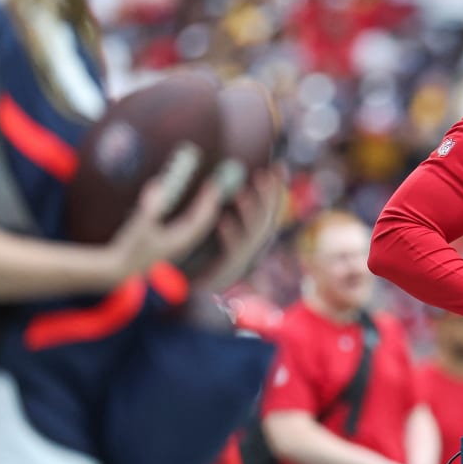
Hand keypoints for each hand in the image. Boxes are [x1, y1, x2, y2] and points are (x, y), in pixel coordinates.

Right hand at [104, 144, 224, 280]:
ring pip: (196, 227)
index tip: (213, 185)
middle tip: (213, 186)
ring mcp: (175, 247)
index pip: (201, 219)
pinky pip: (187, 230)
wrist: (118, 273)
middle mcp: (181, 245)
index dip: (208, 201)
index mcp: (180, 241)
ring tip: (206, 196)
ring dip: (202, 211)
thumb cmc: (128, 250)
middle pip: (203, 222)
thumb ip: (150, 207)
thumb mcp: (139, 227)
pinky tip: (189, 212)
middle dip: (209, 204)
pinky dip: (192, 218)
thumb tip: (157, 184)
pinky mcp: (168, 248)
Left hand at [194, 164, 285, 291]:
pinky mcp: (226, 274)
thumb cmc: (194, 266)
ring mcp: (240, 264)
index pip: (268, 211)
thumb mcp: (216, 236)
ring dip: (250, 214)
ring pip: (253, 237)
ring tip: (241, 194)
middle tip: (264, 174)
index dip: (275, 189)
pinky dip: (231, 236)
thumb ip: (226, 216)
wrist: (183, 297)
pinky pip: (233, 255)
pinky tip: (223, 221)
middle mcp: (250, 252)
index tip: (279, 166)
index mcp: (249, 241)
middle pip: (266, 221)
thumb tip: (231, 186)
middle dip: (268, 197)